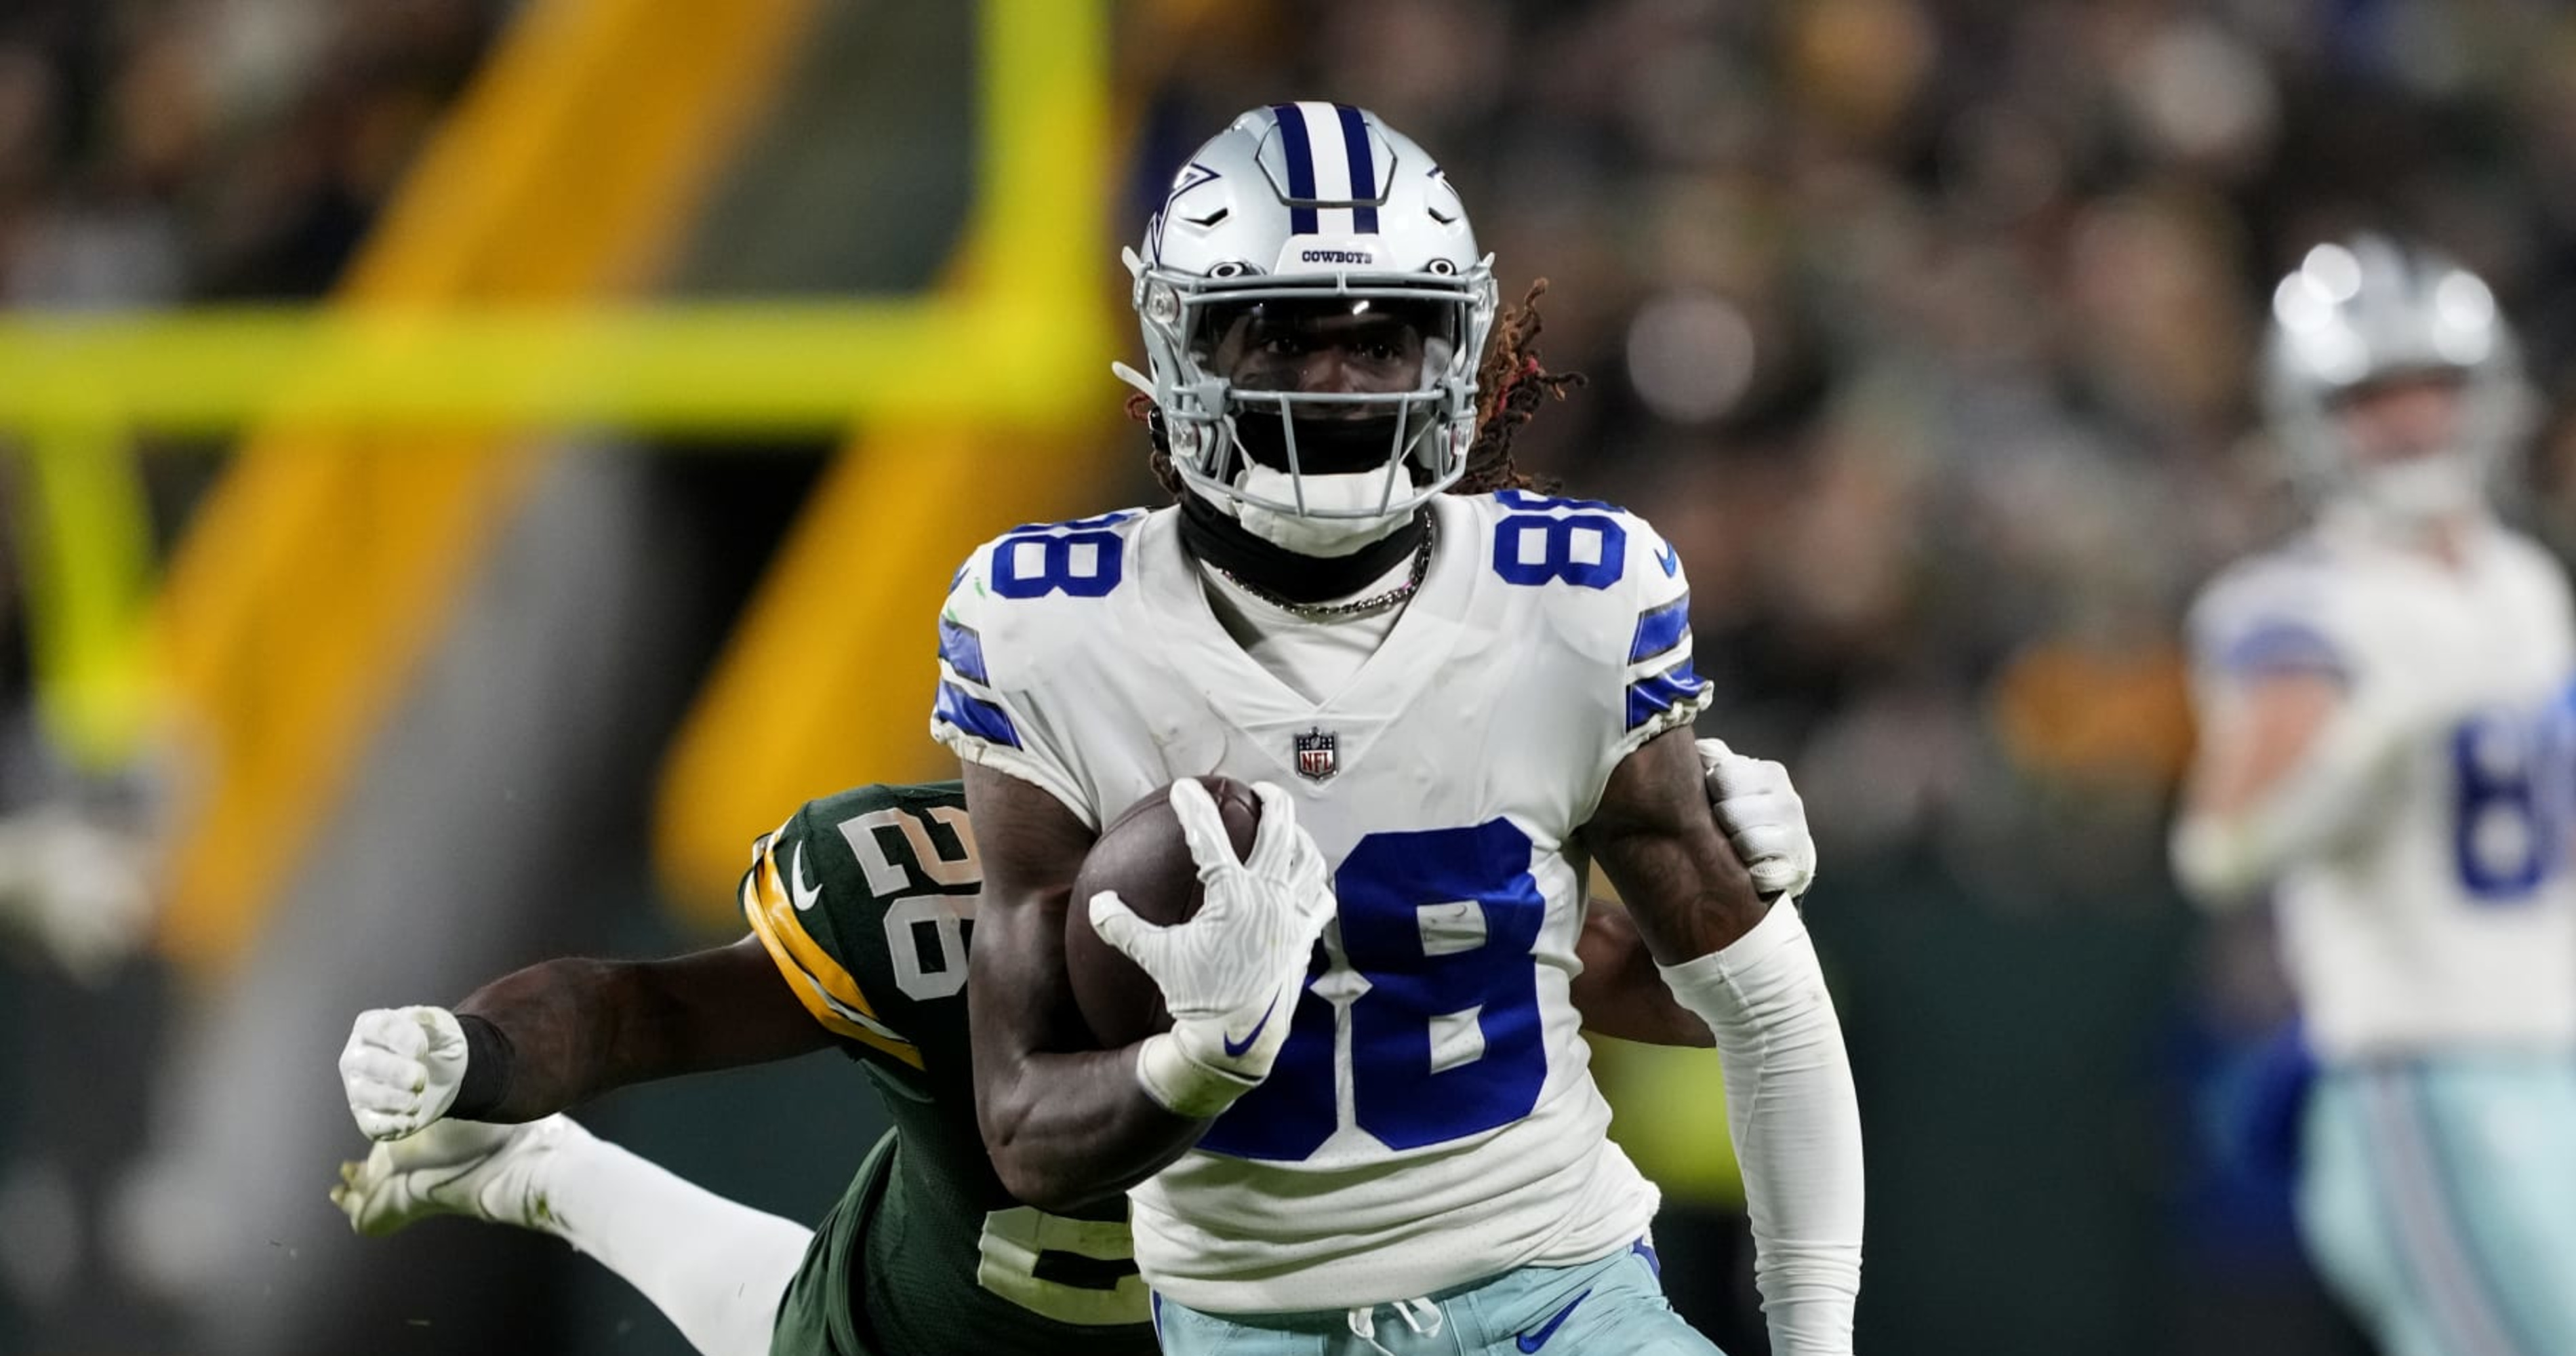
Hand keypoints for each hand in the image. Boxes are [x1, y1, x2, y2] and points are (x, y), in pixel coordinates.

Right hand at [340, 1006, 469, 1140]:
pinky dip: (392, 1124)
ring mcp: (357, 1087)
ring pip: (364, 1094)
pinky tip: (411, 1120)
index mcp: (370, 1026)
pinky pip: (371, 1123)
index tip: (424, 1047)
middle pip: (366, 1062)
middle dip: (398, 1072)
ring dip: (397, 1099)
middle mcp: (356, 1056)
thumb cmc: (435, 1044)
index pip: (377, 1027)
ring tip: (418, 1098)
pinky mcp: (367, 1116)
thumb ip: (429, 1020)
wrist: (446, 1074)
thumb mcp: (441, 1026)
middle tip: (421, 1077)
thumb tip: (414, 1016)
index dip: (404, 1038)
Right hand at [1090, 779, 1334, 1115]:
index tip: (1183, 788)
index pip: (1209, 838)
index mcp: (1232, 896)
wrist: (1239, 1039)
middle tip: (1263, 792)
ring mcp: (1291, 916)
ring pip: (1308, 861)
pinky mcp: (1304, 938)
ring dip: (1300, 838)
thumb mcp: (1155, 958)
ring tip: (1291, 830)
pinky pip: (1318, 899)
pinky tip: (1307, 881)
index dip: (1193, 808)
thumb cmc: (1197, 997)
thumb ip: (1123, 928)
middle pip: (1280, 833)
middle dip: (1272, 804)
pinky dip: (1313, 883)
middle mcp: (1268, 898)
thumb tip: (1098, 903)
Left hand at [1700, 739, 1816, 899]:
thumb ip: (1716, 760)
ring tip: (1736, 848)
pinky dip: (1752, 875)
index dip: (1711, 791)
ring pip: (1745, 841)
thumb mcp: (1733, 782)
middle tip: (1725, 828)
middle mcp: (1789, 802)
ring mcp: (1796, 835)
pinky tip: (1750, 870)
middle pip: (1730, 811)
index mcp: (1771, 774)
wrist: (1783, 858)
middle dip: (1721, 823)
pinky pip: (1763, 874)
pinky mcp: (1796, 869)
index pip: (1724, 776)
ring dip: (1734, 849)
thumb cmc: (1747, 813)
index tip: (1716, 799)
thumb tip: (1698, 747)